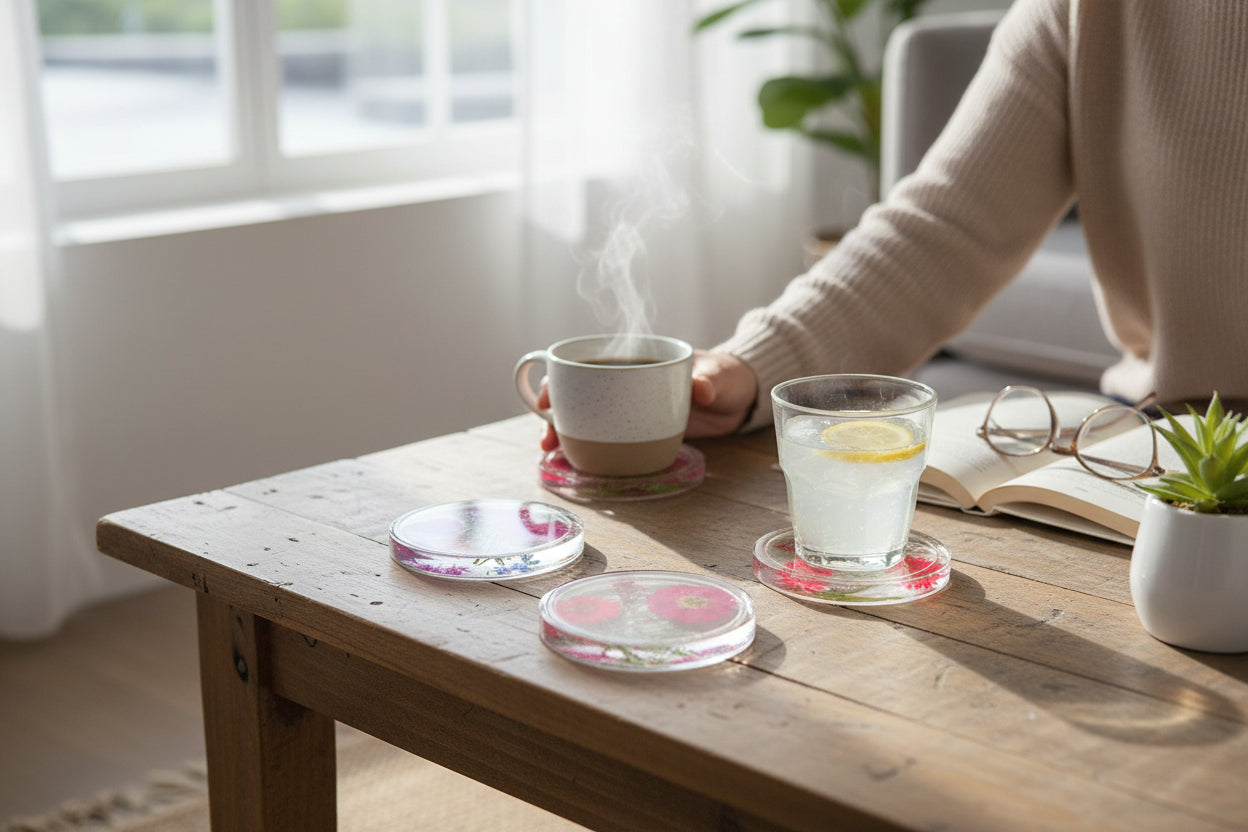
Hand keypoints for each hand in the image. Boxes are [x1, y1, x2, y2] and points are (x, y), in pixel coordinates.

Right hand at [534, 350, 758, 450]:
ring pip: (587, 415)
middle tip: (546, 434)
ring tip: (552, 452)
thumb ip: (709, 380)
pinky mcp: (637, 429)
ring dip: (565, 431)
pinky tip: (575, 461)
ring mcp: (628, 406)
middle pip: (579, 390)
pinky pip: (607, 436)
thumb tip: (698, 388)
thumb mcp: (720, 375)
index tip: (548, 394)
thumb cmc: (727, 376)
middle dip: (554, 409)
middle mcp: (626, 379)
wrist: (738, 399)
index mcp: (639, 355)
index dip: (562, 374)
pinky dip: (588, 446)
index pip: (591, 358)